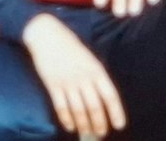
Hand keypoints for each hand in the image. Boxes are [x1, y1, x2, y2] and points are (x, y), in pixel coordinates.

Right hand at [22, 14, 125, 136]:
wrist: (46, 35)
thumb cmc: (70, 46)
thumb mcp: (89, 58)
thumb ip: (96, 76)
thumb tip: (103, 98)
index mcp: (96, 70)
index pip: (110, 96)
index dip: (116, 112)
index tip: (119, 125)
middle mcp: (83, 77)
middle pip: (94, 106)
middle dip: (99, 123)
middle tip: (101, 133)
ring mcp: (67, 81)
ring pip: (78, 110)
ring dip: (84, 124)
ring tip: (87, 132)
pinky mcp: (52, 84)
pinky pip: (61, 106)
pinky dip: (66, 119)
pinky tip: (70, 127)